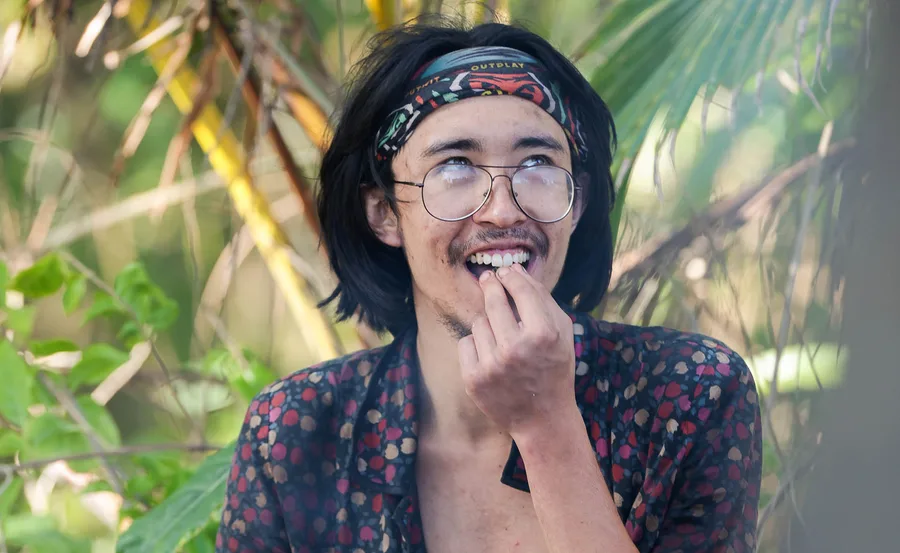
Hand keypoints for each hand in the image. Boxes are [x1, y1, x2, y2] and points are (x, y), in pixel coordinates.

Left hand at [458, 263, 577, 437]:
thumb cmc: (553, 368)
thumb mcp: (561, 332)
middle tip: (489, 280)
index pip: (520, 289)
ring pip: (478, 322)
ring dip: (488, 324)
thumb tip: (514, 269)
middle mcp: (516, 348)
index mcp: (543, 334)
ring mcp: (492, 365)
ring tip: (503, 339)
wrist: (543, 418)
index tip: (505, 272)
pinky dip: (476, 345)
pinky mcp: (474, 379)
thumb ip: (541, 298)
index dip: (510, 276)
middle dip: (491, 287)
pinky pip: (466, 342)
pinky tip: (491, 357)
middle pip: (493, 301)